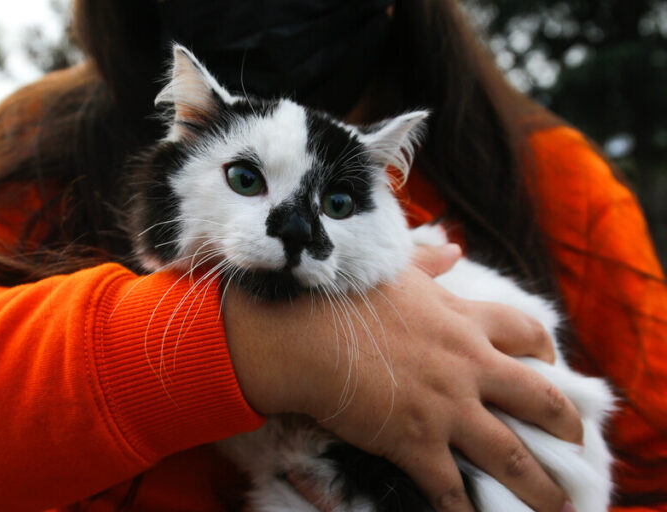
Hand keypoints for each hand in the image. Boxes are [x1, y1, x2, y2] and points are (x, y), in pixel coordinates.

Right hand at [224, 252, 580, 511]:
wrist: (304, 333)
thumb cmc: (345, 296)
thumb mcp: (394, 270)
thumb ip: (428, 262)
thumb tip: (452, 248)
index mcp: (463, 321)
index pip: (526, 331)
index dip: (546, 348)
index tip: (551, 364)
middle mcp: (468, 365)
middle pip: (539, 398)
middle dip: (566, 424)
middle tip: (577, 443)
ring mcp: (447, 406)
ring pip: (510, 453)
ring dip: (537, 484)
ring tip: (556, 504)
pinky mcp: (417, 441)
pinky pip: (450, 487)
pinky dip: (464, 511)